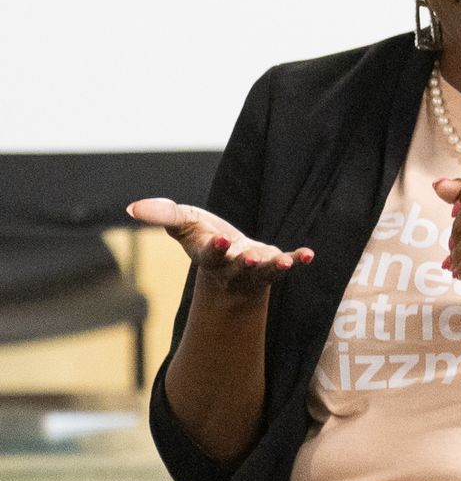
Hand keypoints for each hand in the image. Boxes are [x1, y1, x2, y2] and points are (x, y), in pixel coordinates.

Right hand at [127, 198, 313, 298]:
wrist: (228, 262)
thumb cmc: (204, 239)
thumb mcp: (184, 224)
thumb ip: (163, 215)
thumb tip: (132, 207)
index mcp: (209, 255)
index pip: (210, 254)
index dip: (215, 249)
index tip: (220, 241)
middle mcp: (232, 266)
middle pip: (237, 267)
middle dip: (241, 263)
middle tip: (248, 259)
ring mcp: (255, 269)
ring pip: (263, 272)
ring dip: (272, 267)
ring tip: (283, 263)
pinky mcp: (274, 265)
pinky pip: (287, 264)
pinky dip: (297, 260)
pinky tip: (308, 255)